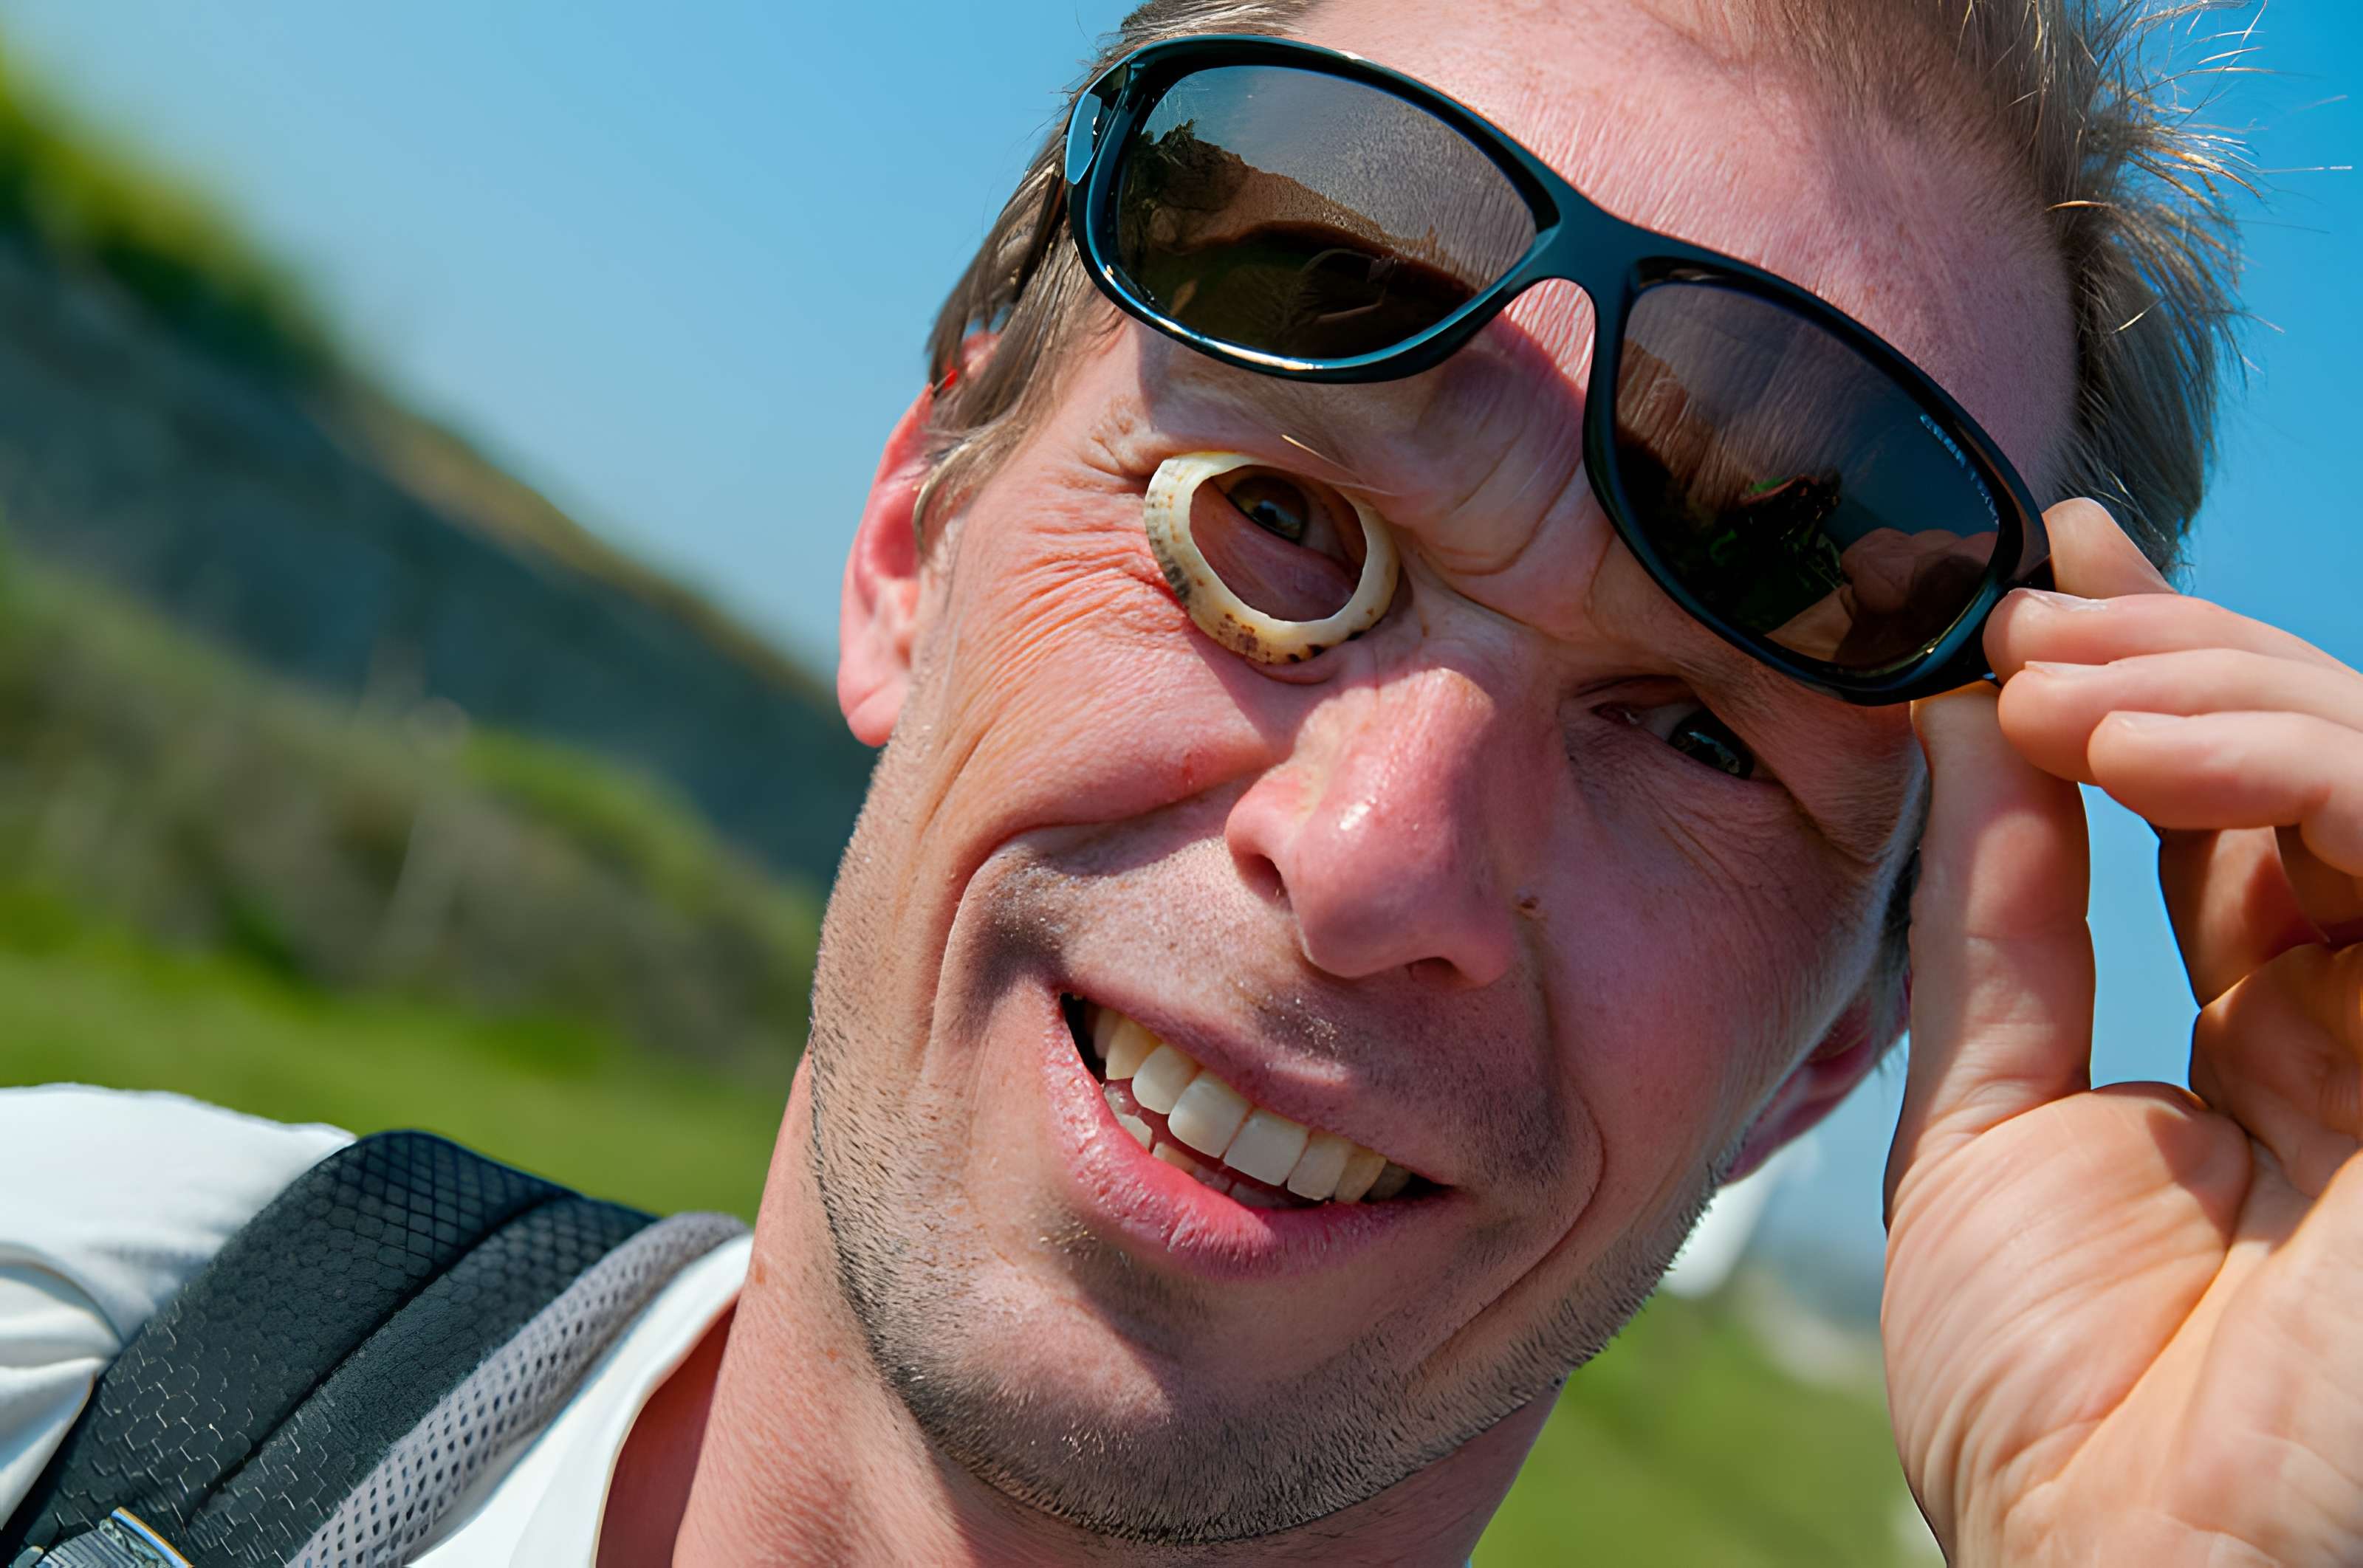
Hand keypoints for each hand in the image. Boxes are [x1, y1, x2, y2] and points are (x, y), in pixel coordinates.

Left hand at [1881, 497, 2362, 1565]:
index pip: (2234, 812)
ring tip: (2050, 672)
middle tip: (2019, 613)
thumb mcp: (1991, 1117)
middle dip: (2168, 660)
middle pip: (2312, 767)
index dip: (2149, 675)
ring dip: (2214, 685)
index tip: (2036, 570)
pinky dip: (2288, 759)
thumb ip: (1999, 921)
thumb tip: (1963, 721)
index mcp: (2276, 1054)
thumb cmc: (2054, 1404)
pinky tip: (2131, 743)